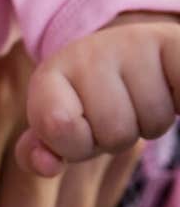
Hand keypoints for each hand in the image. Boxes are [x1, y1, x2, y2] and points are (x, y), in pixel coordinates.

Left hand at [18, 13, 179, 174]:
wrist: (135, 55)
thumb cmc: (94, 103)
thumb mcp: (63, 128)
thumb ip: (40, 152)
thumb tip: (47, 165)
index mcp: (51, 74)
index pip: (55, 124)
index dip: (74, 143)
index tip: (79, 129)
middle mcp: (90, 51)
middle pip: (114, 134)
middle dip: (118, 138)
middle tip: (119, 113)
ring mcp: (136, 43)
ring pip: (153, 121)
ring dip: (152, 122)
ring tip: (143, 99)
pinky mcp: (175, 41)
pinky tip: (174, 93)